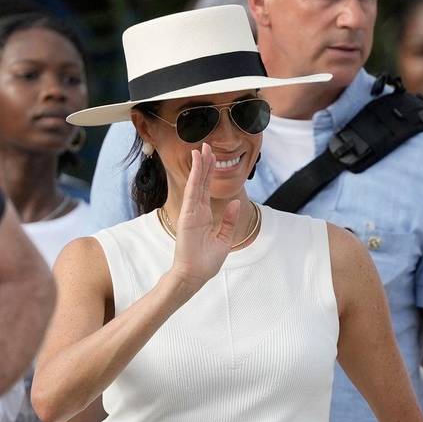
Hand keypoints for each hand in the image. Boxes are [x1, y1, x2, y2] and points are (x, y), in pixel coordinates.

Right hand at [168, 143, 241, 289]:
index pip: (206, 189)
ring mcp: (190, 212)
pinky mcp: (187, 216)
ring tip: (202, 149)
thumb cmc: (206, 261)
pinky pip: (192, 194)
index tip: (212, 157)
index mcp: (203, 215)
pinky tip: (197, 166)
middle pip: (201, 182)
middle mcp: (196, 211)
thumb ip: (229, 220)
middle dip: (204, 164)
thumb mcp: (224, 238)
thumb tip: (235, 202)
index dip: (208, 173)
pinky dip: (195, 179)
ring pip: (196, 184)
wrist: (195, 275)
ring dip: (199, 167)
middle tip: (207, 145)